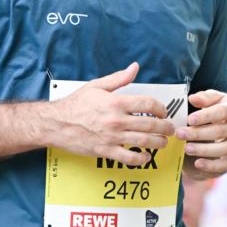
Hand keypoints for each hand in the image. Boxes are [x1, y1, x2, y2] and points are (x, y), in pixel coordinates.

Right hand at [51, 62, 174, 166]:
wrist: (56, 123)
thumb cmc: (75, 104)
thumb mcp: (96, 86)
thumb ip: (118, 78)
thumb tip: (134, 68)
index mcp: (116, 102)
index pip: (148, 104)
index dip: (161, 108)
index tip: (163, 112)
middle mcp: (117, 120)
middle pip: (151, 124)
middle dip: (165, 128)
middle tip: (170, 129)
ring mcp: (112, 137)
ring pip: (144, 142)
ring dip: (158, 143)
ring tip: (163, 142)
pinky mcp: (105, 151)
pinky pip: (129, 158)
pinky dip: (141, 159)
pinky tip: (145, 156)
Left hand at [177, 91, 226, 177]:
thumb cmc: (224, 108)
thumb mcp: (217, 98)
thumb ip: (205, 98)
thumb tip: (192, 98)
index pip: (222, 112)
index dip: (206, 116)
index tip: (190, 119)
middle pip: (219, 131)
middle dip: (198, 134)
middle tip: (180, 134)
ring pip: (222, 149)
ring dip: (203, 150)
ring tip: (186, 148)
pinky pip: (224, 164)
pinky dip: (211, 166)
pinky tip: (197, 163)